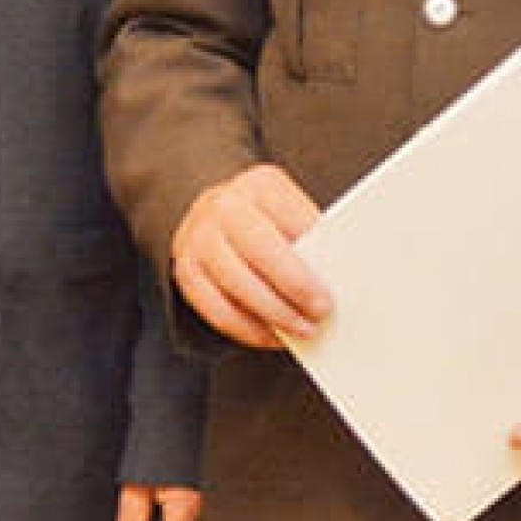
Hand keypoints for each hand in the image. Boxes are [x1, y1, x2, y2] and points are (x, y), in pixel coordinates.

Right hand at [173, 164, 328, 348]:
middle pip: (260, 249)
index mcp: (260, 185)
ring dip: (274, 314)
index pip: (289, 218)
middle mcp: (224, 206)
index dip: (311, 255)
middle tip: (320, 311)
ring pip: (237, 284)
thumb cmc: (266, 220)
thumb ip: (308, 240)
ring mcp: (199, 238)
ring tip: (302, 328)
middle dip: (294, 285)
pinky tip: (272, 335)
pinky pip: (217, 310)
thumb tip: (333, 278)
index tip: (331, 286)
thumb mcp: (289, 213)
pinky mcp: (187, 272)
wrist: (216, 214)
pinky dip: (248, 329)